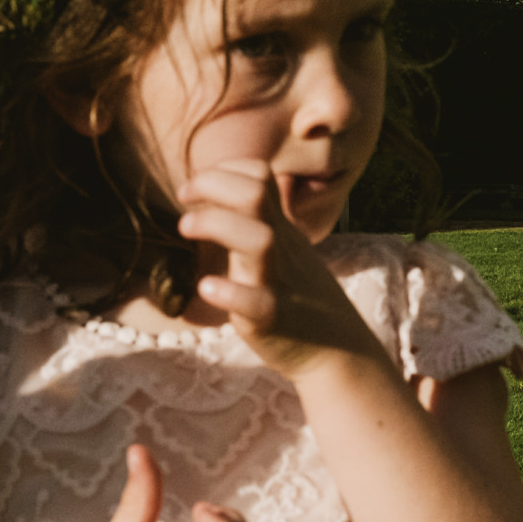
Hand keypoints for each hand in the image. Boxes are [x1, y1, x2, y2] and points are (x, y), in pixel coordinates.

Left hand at [179, 159, 386, 381]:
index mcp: (280, 229)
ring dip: (217, 224)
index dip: (222, 171)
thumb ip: (258, 221)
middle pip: (254, 195)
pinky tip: (206, 287)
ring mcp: (278, 281)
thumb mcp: (286, 248)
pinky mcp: (273, 319)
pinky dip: (229, 291)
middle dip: (213, 185)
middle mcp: (280, 247)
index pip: (258, 177)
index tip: (192, 189)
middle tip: (183, 197)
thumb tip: (221, 194)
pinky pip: (255, 301)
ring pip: (258, 240)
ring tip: (184, 227)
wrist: (339, 350)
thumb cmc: (301, 296)